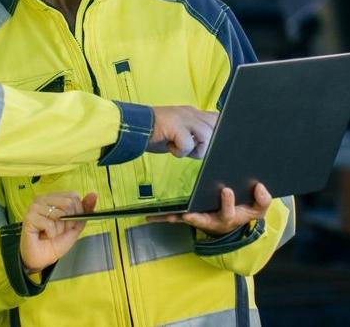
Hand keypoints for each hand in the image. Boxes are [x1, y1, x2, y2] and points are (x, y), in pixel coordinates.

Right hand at [20, 192, 97, 272]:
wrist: (41, 259)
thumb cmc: (55, 242)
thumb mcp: (75, 227)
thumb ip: (85, 211)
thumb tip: (94, 195)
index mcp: (54, 198)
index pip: (73, 196)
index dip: (76, 213)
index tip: (68, 224)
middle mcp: (43, 198)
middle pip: (68, 203)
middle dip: (68, 222)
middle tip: (58, 230)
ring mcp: (35, 206)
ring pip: (59, 214)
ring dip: (59, 229)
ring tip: (50, 233)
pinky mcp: (29, 216)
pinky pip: (49, 224)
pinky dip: (51, 234)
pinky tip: (44, 235)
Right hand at [147, 106, 217, 158]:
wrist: (132, 127)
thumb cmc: (154, 133)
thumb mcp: (179, 131)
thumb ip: (194, 134)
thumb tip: (209, 145)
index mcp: (192, 112)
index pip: (217, 118)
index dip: (217, 132)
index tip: (204, 142)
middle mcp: (190, 112)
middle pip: (216, 127)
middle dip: (207, 143)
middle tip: (190, 148)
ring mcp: (183, 117)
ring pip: (206, 136)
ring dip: (194, 149)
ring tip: (179, 148)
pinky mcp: (175, 125)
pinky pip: (188, 144)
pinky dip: (180, 152)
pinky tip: (170, 148)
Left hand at [147, 183, 271, 235]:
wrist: (231, 224)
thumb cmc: (242, 212)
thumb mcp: (256, 209)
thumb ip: (262, 200)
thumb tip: (261, 187)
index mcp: (228, 217)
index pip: (230, 211)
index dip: (229, 202)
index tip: (227, 190)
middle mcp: (211, 221)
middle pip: (203, 220)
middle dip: (195, 217)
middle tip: (188, 214)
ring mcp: (198, 220)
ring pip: (184, 220)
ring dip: (171, 218)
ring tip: (155, 216)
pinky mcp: (188, 217)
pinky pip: (174, 218)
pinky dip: (161, 217)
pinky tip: (147, 217)